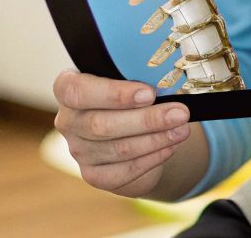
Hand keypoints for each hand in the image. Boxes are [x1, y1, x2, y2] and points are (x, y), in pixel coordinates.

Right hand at [53, 70, 194, 197]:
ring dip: (155, 139)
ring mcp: (78, 151)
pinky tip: (171, 147)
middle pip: (100, 125)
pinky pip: (125, 170)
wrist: (132, 129)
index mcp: (68, 89)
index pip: (76, 91)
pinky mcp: (94, 175)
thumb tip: (170, 77)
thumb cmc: (131, 94)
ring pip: (117, 149)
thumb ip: (139, 75)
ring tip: (182, 129)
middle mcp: (68, 121)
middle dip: (146, 119)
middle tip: (180, 113)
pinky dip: (152, 158)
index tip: (149, 93)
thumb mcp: (131, 77)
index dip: (113, 94)